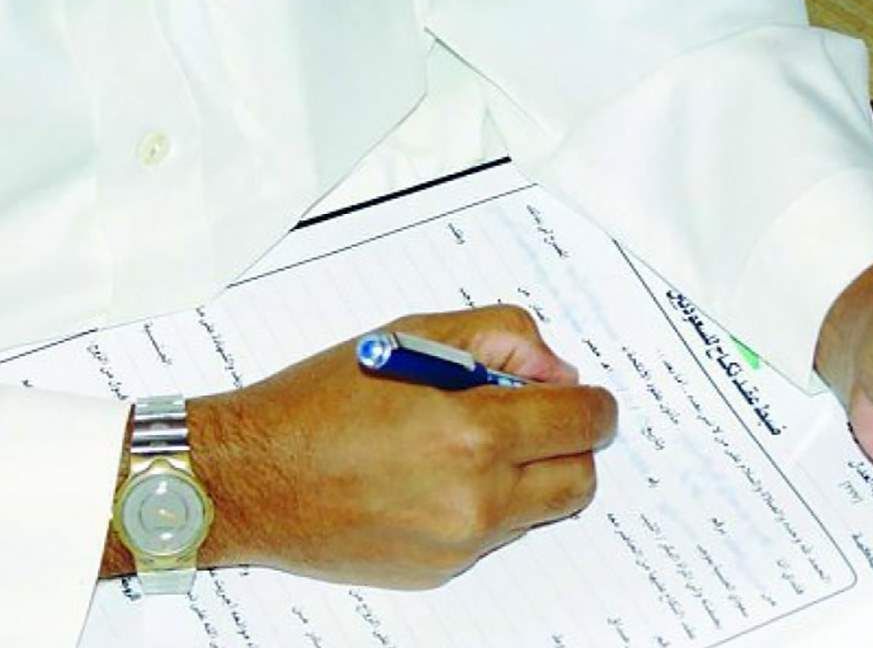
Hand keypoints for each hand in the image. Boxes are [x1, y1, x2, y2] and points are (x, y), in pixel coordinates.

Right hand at [104, 305, 617, 588]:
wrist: (247, 478)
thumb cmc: (318, 402)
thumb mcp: (414, 334)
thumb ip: (503, 339)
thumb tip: (557, 371)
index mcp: (473, 431)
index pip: (584, 421)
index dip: (592, 403)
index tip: (582, 397)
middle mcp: (475, 498)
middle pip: (580, 478)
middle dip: (570, 444)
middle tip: (532, 420)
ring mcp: (459, 543)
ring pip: (542, 510)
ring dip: (529, 476)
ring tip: (471, 446)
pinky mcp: (439, 571)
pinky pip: (495, 536)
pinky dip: (485, 506)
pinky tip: (432, 479)